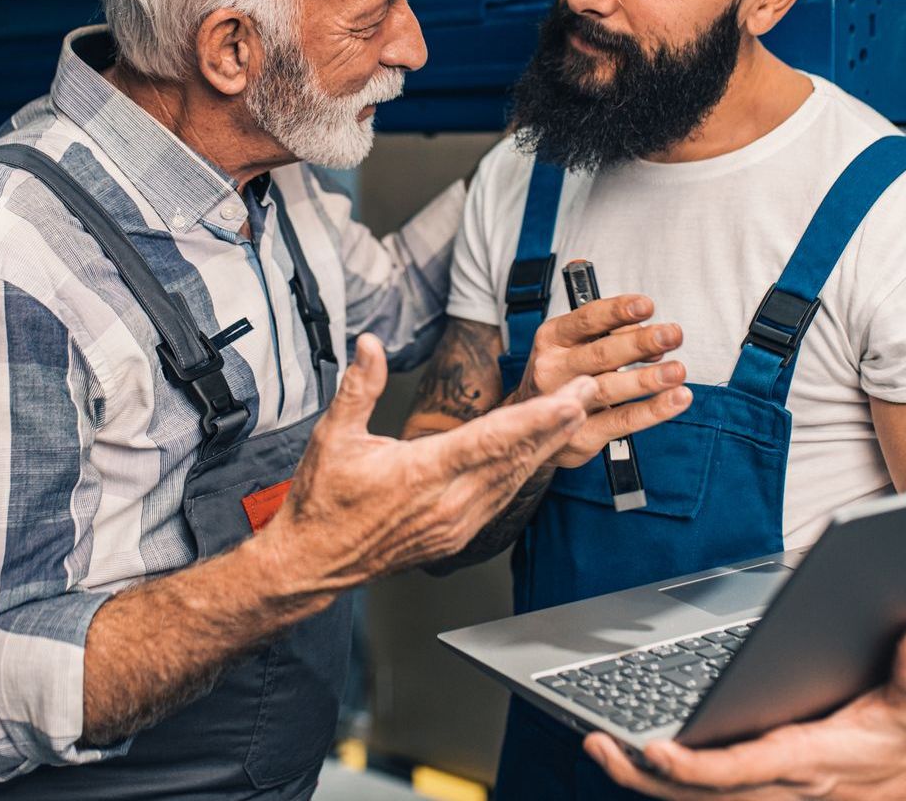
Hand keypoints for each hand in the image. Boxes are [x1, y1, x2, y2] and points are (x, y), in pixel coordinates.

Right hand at [256, 333, 594, 592]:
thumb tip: (369, 344)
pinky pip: (504, 497)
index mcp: (421, 474)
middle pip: (517, 457)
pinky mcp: (459, 535)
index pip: (492, 440)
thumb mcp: (332, 437)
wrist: (315, 562)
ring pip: (515, 478)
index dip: (537, 417)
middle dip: (558, 422)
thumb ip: (359, 387)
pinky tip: (542, 451)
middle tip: (590, 389)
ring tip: (576, 412)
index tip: (570, 397)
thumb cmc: (324, 501)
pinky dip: (527, 470)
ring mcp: (457, 524)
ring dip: (549, 444)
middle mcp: (449, 503)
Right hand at [511, 294, 690, 467]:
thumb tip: (650, 335)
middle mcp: (554, 369)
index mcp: (552, 339)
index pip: (587, 319)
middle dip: (640, 343)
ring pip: (611, 388)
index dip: (618, 311)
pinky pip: (622, 420)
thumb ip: (610, 334)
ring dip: (648, 379)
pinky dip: (653, 410)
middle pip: (601, 354)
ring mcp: (564, 403)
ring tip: (677, 371)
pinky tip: (674, 399)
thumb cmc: (561, 376)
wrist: (533, 425)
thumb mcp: (573, 345)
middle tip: (671, 335)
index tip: (646, 305)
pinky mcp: (581, 435)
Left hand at [584, 626, 905, 800]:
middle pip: (698, 795)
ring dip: (642, 780)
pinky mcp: (758, 799)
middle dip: (642, 775)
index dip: (693, 766)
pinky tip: (631, 764)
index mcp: (804, 760)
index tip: (654, 751)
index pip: (737, 770)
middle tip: (598, 744)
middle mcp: (778, 788)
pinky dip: (665, 787)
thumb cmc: (898, 740)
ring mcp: (766, 800)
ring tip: (600, 747)